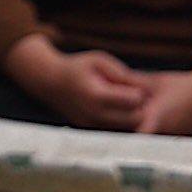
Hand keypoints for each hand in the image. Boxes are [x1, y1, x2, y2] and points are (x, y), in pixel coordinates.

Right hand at [3, 33, 155, 131]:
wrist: (50, 82)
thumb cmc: (77, 68)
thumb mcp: (99, 61)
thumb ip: (120, 73)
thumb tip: (141, 88)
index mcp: (97, 95)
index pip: (132, 102)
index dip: (141, 94)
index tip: (139, 86)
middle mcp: (93, 114)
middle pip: (132, 120)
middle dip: (139, 109)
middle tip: (137, 97)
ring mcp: (90, 125)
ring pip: (124, 129)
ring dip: (131, 118)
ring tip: (128, 103)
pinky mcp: (89, 130)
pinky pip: (112, 131)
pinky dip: (120, 123)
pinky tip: (117, 110)